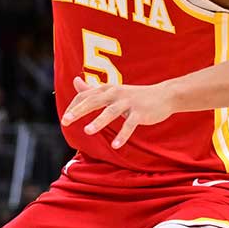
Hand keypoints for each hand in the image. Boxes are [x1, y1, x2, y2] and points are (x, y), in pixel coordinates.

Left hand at [60, 76, 180, 148]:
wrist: (164, 95)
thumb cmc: (134, 95)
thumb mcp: (112, 91)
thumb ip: (92, 89)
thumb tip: (75, 81)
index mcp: (107, 89)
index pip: (85, 96)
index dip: (74, 107)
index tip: (64, 119)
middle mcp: (116, 93)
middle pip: (94, 101)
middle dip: (79, 111)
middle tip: (65, 121)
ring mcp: (128, 102)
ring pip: (111, 112)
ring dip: (99, 121)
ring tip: (87, 131)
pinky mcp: (140, 112)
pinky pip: (129, 125)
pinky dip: (122, 135)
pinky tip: (115, 145)